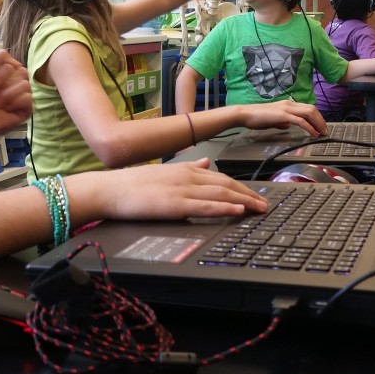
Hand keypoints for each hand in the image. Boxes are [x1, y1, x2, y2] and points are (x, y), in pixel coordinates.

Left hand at [0, 49, 31, 142]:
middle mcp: (18, 82)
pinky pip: (28, 98)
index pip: (14, 62)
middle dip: (2, 83)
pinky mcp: (28, 108)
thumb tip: (14, 58)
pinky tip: (7, 110)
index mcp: (9, 73)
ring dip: (7, 95)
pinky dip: (14, 103)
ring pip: (25, 84)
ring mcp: (24, 95)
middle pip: (22, 71)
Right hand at [71, 158, 267, 220]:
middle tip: (265, 205)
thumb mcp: (165, 171)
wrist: (109, 189)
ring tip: (260, 209)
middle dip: (249, 194)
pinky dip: (224, 208)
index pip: (221, 177)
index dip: (242, 186)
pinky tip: (238, 210)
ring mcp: (182, 189)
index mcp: (185, 169)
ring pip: (221, 194)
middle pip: (227, 184)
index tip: (255, 195)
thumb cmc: (132, 184)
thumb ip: (189, 167)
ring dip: (244, 201)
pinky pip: (205, 206)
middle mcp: (188, 176)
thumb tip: (208, 163)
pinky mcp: (174, 204)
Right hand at [239, 99, 326, 135]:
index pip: (307, 108)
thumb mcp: (273, 120)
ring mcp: (287, 109)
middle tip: (326, 131)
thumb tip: (288, 126)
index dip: (317, 117)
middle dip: (321, 120)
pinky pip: (301, 121)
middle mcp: (289, 104)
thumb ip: (282, 122)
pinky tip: (313, 134)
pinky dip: (310, 127)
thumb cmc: (256, 117)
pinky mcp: (283, 115)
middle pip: (312, 109)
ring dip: (318, 123)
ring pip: (309, 113)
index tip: (321, 127)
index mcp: (288, 104)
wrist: (245, 114)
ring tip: (323, 133)